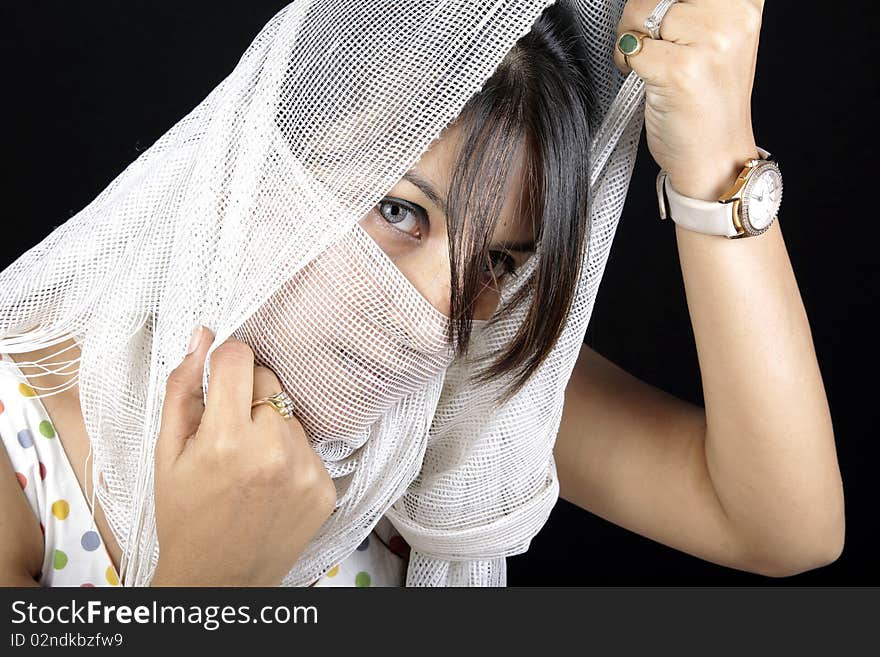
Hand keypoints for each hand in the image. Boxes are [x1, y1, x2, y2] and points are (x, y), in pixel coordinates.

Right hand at [152, 327, 336, 585]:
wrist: (219, 578)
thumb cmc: (185, 515)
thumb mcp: (166, 453)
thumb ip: (182, 389)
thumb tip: (202, 337)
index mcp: (228, 439)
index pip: (239, 357)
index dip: (224, 361)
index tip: (218, 375)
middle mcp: (274, 449)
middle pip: (269, 379)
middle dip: (247, 393)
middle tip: (229, 430)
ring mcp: (306, 468)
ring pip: (290, 412)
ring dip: (271, 424)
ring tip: (249, 461)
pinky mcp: (326, 485)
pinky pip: (309, 444)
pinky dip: (290, 452)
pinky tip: (270, 480)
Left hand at [615, 0, 763, 199]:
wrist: (716, 157)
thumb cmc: (710, 105)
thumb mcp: (718, 41)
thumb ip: (698, 11)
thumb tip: (656, 1)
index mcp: (744, 4)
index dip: (661, 4)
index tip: (663, 23)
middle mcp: (733, 18)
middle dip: (641, 13)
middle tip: (651, 43)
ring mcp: (709, 43)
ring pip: (642, 12)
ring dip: (631, 38)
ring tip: (650, 63)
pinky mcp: (681, 70)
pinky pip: (632, 48)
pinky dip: (626, 63)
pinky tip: (645, 78)